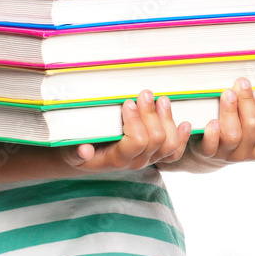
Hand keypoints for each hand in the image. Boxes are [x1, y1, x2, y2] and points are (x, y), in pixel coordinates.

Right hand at [61, 90, 191, 171]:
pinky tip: (184, 123)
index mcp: (117, 159)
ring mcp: (149, 159)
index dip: (136, 121)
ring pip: (169, 143)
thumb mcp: (70, 152)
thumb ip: (75, 152)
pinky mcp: (156, 155)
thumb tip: (84, 150)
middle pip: (156, 139)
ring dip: (168, 119)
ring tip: (161, 100)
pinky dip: (182, 137)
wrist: (85, 160)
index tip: (128, 102)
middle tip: (145, 93)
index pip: (137, 142)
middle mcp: (136, 161)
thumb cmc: (77, 151)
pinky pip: (175, 151)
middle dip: (151, 114)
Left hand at [188, 77, 254, 164]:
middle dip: (247, 101)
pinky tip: (213, 121)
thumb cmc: (236, 134)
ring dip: (230, 110)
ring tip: (228, 93)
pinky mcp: (208, 154)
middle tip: (241, 84)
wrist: (209, 155)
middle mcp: (248, 153)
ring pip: (234, 134)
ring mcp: (227, 154)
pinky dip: (212, 134)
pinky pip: (211, 147)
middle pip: (253, 126)